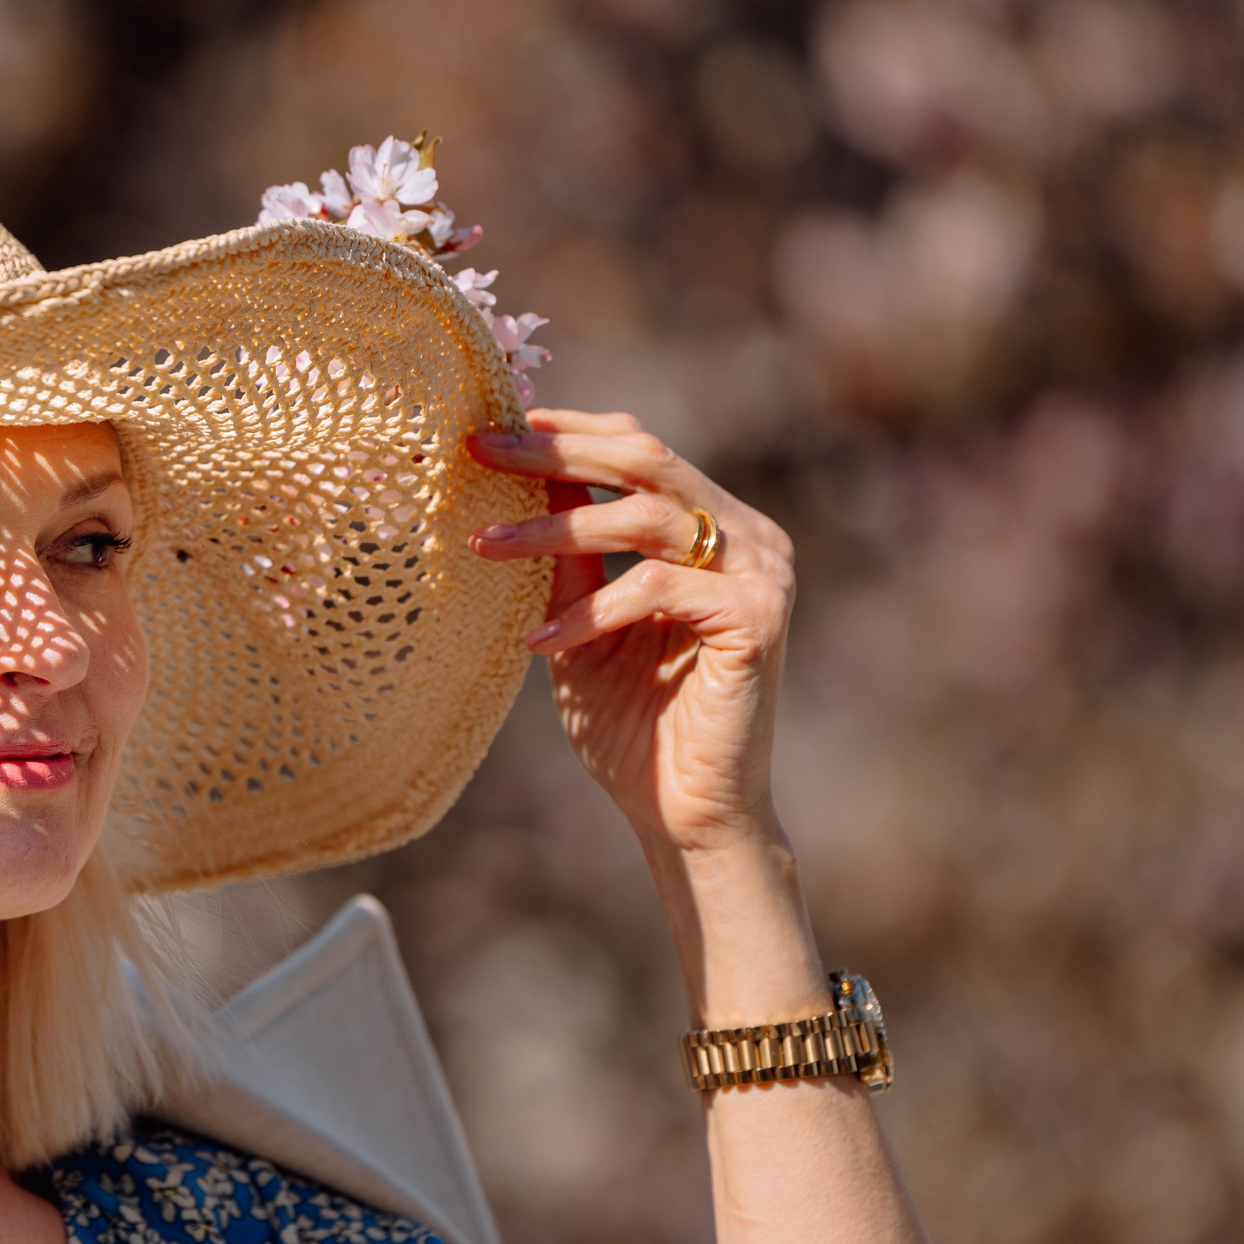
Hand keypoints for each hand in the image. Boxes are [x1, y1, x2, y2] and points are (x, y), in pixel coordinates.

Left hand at [467, 409, 796, 857]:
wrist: (684, 814)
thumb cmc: (632, 725)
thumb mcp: (579, 624)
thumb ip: (566, 556)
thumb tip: (520, 476)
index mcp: (709, 527)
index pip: (639, 449)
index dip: (568, 431)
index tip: (490, 429)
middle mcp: (745, 536)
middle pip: (646, 458)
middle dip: (556, 450)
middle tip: (481, 450)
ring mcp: (761, 572)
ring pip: (645, 516)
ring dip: (554, 528)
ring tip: (483, 546)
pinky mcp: (759, 618)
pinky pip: (659, 588)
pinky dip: (591, 611)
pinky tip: (540, 645)